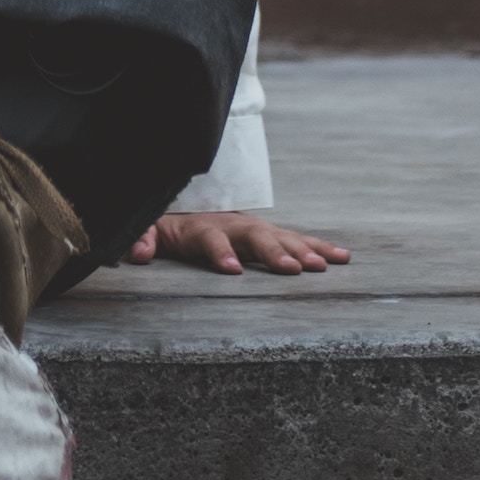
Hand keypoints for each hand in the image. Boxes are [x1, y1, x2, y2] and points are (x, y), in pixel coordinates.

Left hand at [122, 212, 351, 276]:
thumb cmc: (168, 228)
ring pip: (280, 236)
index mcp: (200, 228)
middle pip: (254, 236)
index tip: (232, 270)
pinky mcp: (270, 235)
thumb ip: (144, 238)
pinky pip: (297, 239)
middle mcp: (232, 225)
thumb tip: (137, 252)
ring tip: (322, 266)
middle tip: (293, 269)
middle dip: (273, 251)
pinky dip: (319, 246)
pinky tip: (342, 257)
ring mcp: (254, 228)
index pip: (210, 238)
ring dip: (302, 250)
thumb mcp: (150, 231)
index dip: (220, 252)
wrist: (186, 210)